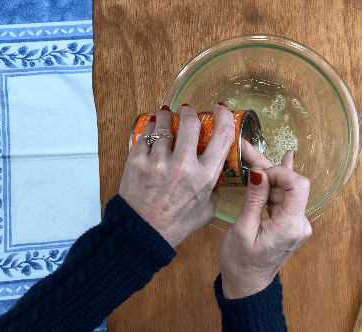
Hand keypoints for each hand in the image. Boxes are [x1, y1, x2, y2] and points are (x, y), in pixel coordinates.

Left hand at [119, 104, 234, 247]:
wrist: (141, 234)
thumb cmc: (174, 225)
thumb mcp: (205, 212)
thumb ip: (214, 192)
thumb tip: (217, 178)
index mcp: (204, 178)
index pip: (222, 136)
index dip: (224, 117)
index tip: (220, 109)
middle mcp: (183, 166)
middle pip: (191, 123)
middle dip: (190, 112)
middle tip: (187, 111)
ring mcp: (158, 162)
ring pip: (165, 125)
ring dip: (167, 117)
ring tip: (166, 115)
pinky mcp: (137, 161)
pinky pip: (145, 135)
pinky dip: (150, 129)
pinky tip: (152, 128)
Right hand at [219, 139, 311, 298]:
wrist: (247, 285)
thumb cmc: (241, 263)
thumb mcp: (242, 229)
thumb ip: (254, 199)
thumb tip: (259, 171)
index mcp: (289, 226)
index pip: (298, 186)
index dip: (280, 171)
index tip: (257, 170)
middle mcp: (299, 224)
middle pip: (291, 185)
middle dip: (269, 169)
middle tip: (246, 151)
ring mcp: (297, 223)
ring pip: (286, 189)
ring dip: (268, 175)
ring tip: (249, 157)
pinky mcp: (290, 223)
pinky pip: (286, 198)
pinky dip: (277, 184)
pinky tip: (286, 159)